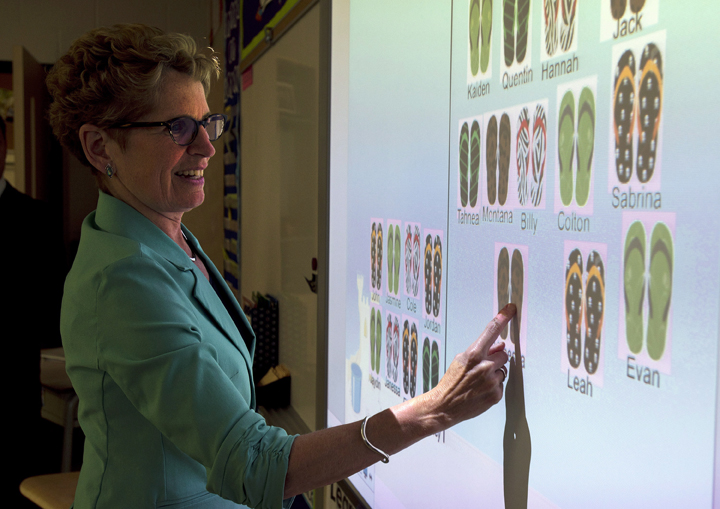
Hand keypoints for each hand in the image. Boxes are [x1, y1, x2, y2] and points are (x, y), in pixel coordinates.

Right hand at [428, 304, 514, 427]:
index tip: (511, 309)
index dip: (502, 318)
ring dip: (494, 373)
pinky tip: (481, 390)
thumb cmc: (451, 381)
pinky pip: (502, 384)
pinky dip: (494, 386)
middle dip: (495, 359)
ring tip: (478, 381)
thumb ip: (482, 350)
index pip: (491, 331)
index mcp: (473, 355)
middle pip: (503, 354)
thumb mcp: (460, 360)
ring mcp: (491, 382)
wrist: (444, 406)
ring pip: (503, 370)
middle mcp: (485, 367)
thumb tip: (501, 344)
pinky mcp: (496, 395)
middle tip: (481, 367)